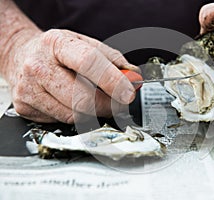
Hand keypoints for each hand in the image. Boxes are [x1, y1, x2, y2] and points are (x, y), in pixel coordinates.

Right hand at [7, 29, 139, 122]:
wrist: (22, 55)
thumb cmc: (57, 52)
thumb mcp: (84, 45)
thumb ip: (112, 60)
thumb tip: (134, 77)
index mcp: (57, 43)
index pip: (89, 62)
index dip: (113, 81)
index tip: (129, 93)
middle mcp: (38, 66)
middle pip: (82, 99)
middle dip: (107, 106)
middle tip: (118, 104)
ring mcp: (28, 89)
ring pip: (73, 115)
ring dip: (93, 113)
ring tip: (96, 102)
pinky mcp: (24, 107)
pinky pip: (61, 121)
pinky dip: (75, 115)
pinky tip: (71, 103)